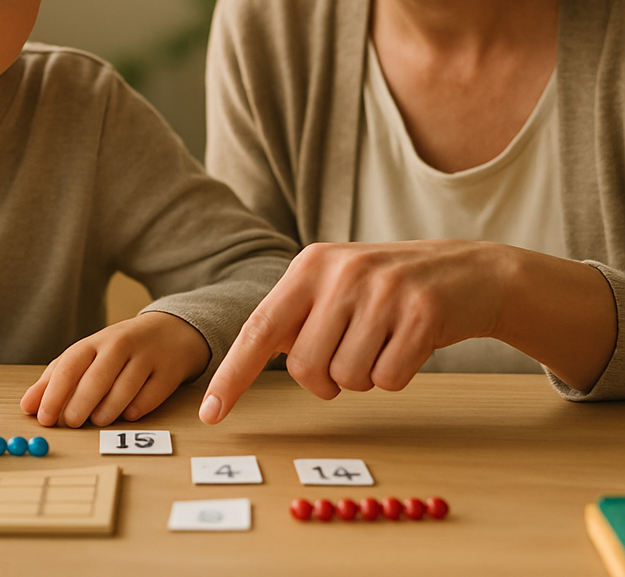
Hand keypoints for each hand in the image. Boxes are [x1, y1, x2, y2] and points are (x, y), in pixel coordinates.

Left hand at [20, 312, 210, 427]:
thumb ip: (56, 379)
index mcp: (95, 342)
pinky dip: (138, 408)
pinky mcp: (169, 373)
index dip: (54, 392)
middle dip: (81, 402)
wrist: (170, 332)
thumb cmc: (119, 350)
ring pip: (125, 386)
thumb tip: (27, 405)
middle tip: (71, 422)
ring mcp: (146, 358)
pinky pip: (152, 395)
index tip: (43, 417)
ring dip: (108, 408)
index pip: (70, 364)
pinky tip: (128, 414)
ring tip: (98, 420)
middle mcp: (120, 346)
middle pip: (98, 376)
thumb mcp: (87, 356)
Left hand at [199, 240, 505, 422]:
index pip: (260, 327)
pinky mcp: (422, 315)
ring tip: (383, 341)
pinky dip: (396, 375)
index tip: (211, 412)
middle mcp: (341, 273)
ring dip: (363, 376)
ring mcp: (383, 292)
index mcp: (309, 265)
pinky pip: (389, 380)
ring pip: (348, 379)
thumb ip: (296, 314)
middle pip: (305, 368)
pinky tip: (408, 344)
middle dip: (325, 378)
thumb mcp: (335, 283)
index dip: (233, 373)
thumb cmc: (387, 289)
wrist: (466, 272)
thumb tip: (250, 358)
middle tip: (351, 351)